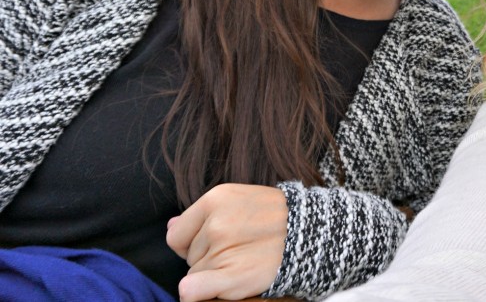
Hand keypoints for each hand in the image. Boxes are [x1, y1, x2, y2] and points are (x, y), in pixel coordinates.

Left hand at [166, 183, 287, 301]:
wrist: (310, 232)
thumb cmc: (274, 217)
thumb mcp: (238, 199)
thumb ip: (202, 214)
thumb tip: (170, 225)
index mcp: (214, 200)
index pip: (177, 234)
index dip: (192, 243)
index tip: (215, 243)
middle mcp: (216, 224)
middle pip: (189, 256)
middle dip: (207, 257)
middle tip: (238, 248)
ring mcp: (223, 250)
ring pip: (196, 273)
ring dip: (214, 272)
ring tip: (243, 259)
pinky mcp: (232, 275)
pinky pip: (193, 289)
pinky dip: (194, 292)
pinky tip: (201, 291)